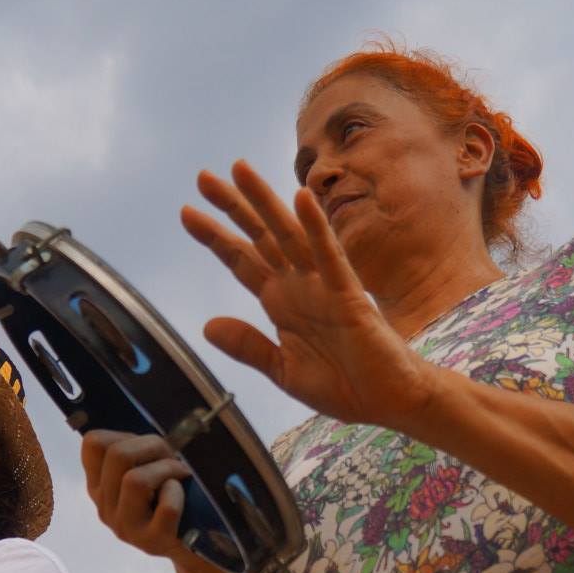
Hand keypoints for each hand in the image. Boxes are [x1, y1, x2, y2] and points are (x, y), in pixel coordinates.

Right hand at [81, 430, 194, 560]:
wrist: (191, 543)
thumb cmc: (170, 497)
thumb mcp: (145, 470)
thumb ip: (135, 451)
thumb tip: (140, 427)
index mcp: (99, 485)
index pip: (92, 443)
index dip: (125, 435)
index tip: (144, 449)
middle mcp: (105, 507)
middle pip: (117, 455)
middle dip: (153, 447)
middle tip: (171, 458)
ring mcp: (126, 528)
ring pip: (135, 480)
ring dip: (166, 469)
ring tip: (179, 476)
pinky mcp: (152, 542)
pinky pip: (166, 507)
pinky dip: (178, 493)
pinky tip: (181, 496)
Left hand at [181, 160, 435, 428]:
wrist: (386, 402)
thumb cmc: (343, 385)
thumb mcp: (283, 369)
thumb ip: (248, 346)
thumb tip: (208, 326)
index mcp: (281, 302)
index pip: (242, 261)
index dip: (215, 236)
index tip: (187, 212)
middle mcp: (298, 285)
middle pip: (259, 237)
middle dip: (232, 207)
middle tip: (202, 177)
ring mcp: (322, 285)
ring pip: (288, 235)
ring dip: (264, 201)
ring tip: (239, 170)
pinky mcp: (347, 294)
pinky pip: (329, 255)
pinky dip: (315, 227)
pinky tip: (300, 198)